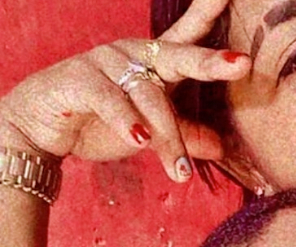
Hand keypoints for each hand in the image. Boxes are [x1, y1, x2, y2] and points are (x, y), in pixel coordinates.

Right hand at [0, 0, 249, 181]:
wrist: (44, 128)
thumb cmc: (103, 123)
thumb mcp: (152, 132)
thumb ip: (184, 135)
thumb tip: (220, 148)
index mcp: (156, 62)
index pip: (187, 35)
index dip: (208, 14)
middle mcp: (136, 54)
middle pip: (179, 56)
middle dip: (210, 62)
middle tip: (240, 64)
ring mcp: (107, 61)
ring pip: (149, 95)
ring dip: (167, 136)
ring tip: (181, 171)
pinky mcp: (80, 77)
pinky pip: (110, 99)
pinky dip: (127, 122)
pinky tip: (139, 141)